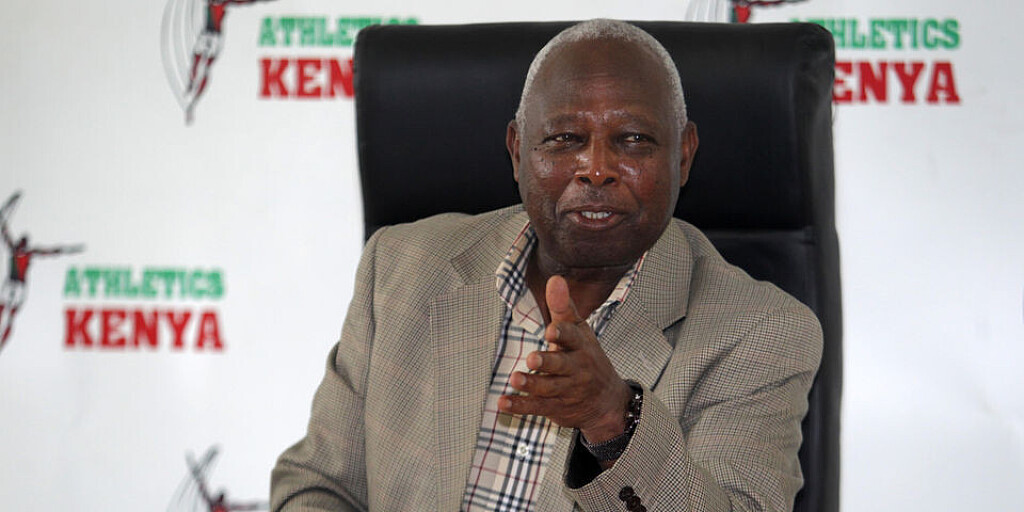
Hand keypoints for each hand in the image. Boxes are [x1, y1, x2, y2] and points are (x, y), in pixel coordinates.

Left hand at [498, 275, 630, 442]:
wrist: (606, 402)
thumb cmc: (587, 359)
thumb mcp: (580, 332)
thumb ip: (563, 308)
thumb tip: (555, 279)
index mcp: (581, 346)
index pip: (573, 337)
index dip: (563, 333)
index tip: (551, 330)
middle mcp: (576, 369)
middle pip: (561, 365)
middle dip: (548, 362)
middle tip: (533, 359)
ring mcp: (566, 390)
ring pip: (549, 388)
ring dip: (532, 384)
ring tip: (516, 379)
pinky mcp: (555, 407)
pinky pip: (537, 407)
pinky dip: (520, 406)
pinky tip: (504, 402)